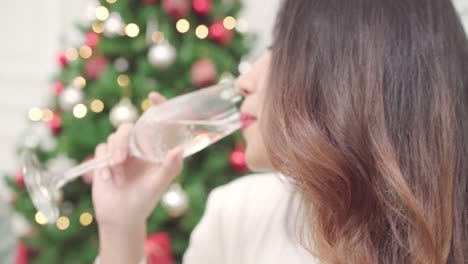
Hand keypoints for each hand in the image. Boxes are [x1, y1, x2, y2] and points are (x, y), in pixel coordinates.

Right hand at [92, 92, 183, 227]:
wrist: (121, 216)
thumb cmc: (145, 199)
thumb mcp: (159, 183)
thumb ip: (170, 167)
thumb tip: (179, 150)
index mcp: (153, 148)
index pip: (156, 122)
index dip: (157, 107)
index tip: (152, 97)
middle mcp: (138, 147)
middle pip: (128, 128)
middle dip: (123, 141)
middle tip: (121, 158)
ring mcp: (121, 151)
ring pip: (113, 138)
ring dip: (113, 155)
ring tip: (118, 177)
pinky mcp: (105, 158)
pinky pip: (101, 151)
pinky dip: (103, 164)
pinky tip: (107, 179)